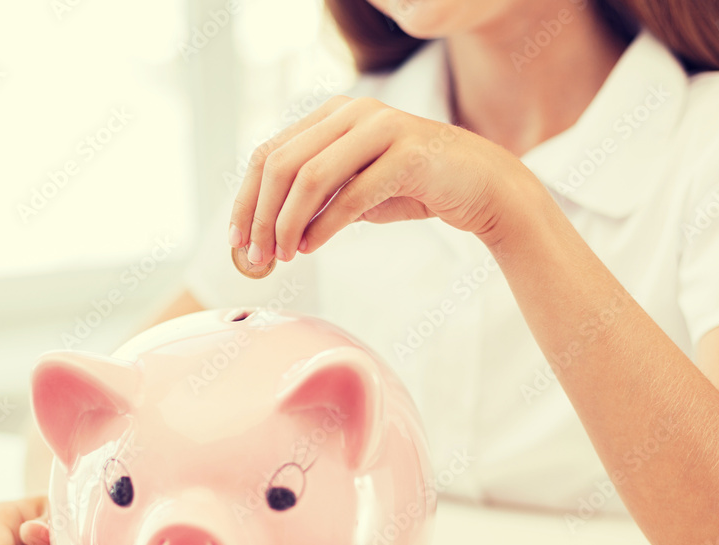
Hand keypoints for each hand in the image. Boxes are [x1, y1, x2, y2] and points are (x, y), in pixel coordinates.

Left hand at [227, 95, 534, 263]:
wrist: (482, 186)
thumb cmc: (414, 187)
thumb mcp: (354, 188)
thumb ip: (315, 198)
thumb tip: (267, 232)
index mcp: (334, 115)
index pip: (270, 152)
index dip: (246, 198)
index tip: (237, 239)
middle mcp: (354, 113)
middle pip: (283, 163)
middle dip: (261, 215)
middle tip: (256, 256)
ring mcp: (382, 128)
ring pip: (312, 176)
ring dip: (288, 222)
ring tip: (284, 255)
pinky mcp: (409, 154)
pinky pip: (352, 194)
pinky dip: (324, 226)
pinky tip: (311, 247)